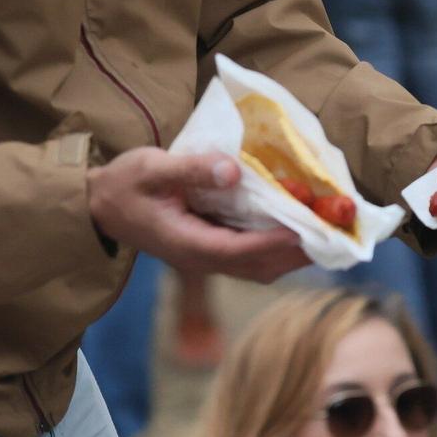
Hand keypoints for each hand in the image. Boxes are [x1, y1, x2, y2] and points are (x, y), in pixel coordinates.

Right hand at [88, 149, 310, 282]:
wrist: (99, 204)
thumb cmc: (123, 184)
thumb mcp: (150, 168)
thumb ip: (190, 169)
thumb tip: (233, 170)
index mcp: (187, 243)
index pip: (240, 250)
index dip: (277, 242)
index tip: (309, 230)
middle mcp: (201, 258)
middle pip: (258, 267)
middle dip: (298, 253)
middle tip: (336, 233)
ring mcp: (206, 257)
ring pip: (259, 268)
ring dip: (293, 254)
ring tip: (328, 232)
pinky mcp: (211, 250)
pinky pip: (252, 258)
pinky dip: (278, 249)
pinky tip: (300, 228)